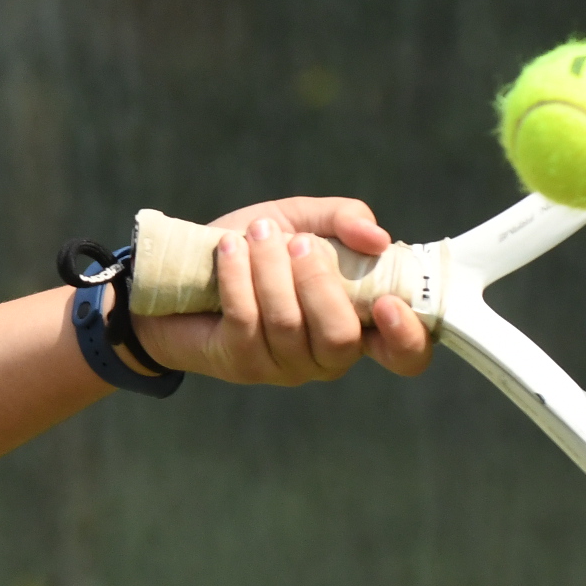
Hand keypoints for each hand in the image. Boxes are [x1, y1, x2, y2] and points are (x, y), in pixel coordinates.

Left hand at [131, 197, 435, 385]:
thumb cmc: (253, 248)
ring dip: (271, 271)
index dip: (407, 337)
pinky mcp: (241, 362)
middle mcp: (327, 354)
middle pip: (341, 339)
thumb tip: (380, 239)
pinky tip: (229, 249)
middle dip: (319, 285)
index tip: (388, 303)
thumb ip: (344, 220)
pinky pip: (247, 322)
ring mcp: (284, 365)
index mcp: (358, 322)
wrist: (177, 273)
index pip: (405, 353)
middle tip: (298, 244)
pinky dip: (239, 278)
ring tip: (257, 235)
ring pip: (289, 326)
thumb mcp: (301, 220)